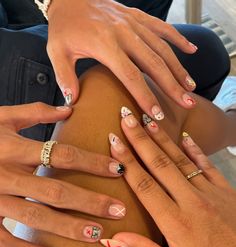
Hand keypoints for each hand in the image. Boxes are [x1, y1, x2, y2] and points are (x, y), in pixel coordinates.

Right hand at [0, 103, 124, 246]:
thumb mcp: (1, 117)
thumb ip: (35, 112)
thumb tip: (69, 109)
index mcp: (13, 148)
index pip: (62, 155)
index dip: (92, 162)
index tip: (118, 169)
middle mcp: (6, 174)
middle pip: (55, 190)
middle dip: (90, 202)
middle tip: (119, 210)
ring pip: (35, 216)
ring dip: (67, 227)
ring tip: (97, 235)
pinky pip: (3, 240)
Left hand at [47, 0, 196, 113]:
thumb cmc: (64, 25)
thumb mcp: (56, 50)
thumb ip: (64, 76)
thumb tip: (73, 101)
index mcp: (105, 45)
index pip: (131, 76)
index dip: (146, 96)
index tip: (157, 114)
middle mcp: (124, 34)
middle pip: (154, 63)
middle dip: (172, 85)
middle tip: (186, 103)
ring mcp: (133, 23)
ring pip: (162, 47)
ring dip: (178, 68)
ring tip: (190, 86)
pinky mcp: (137, 16)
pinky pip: (162, 27)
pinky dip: (177, 38)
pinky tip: (191, 50)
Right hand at [101, 107, 235, 246]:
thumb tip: (113, 240)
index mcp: (177, 224)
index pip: (145, 186)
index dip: (127, 162)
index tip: (114, 142)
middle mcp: (193, 203)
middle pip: (160, 165)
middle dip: (141, 139)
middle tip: (127, 118)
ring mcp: (212, 195)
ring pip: (181, 160)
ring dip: (163, 139)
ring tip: (149, 120)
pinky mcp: (227, 193)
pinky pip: (206, 166)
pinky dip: (195, 150)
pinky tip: (186, 137)